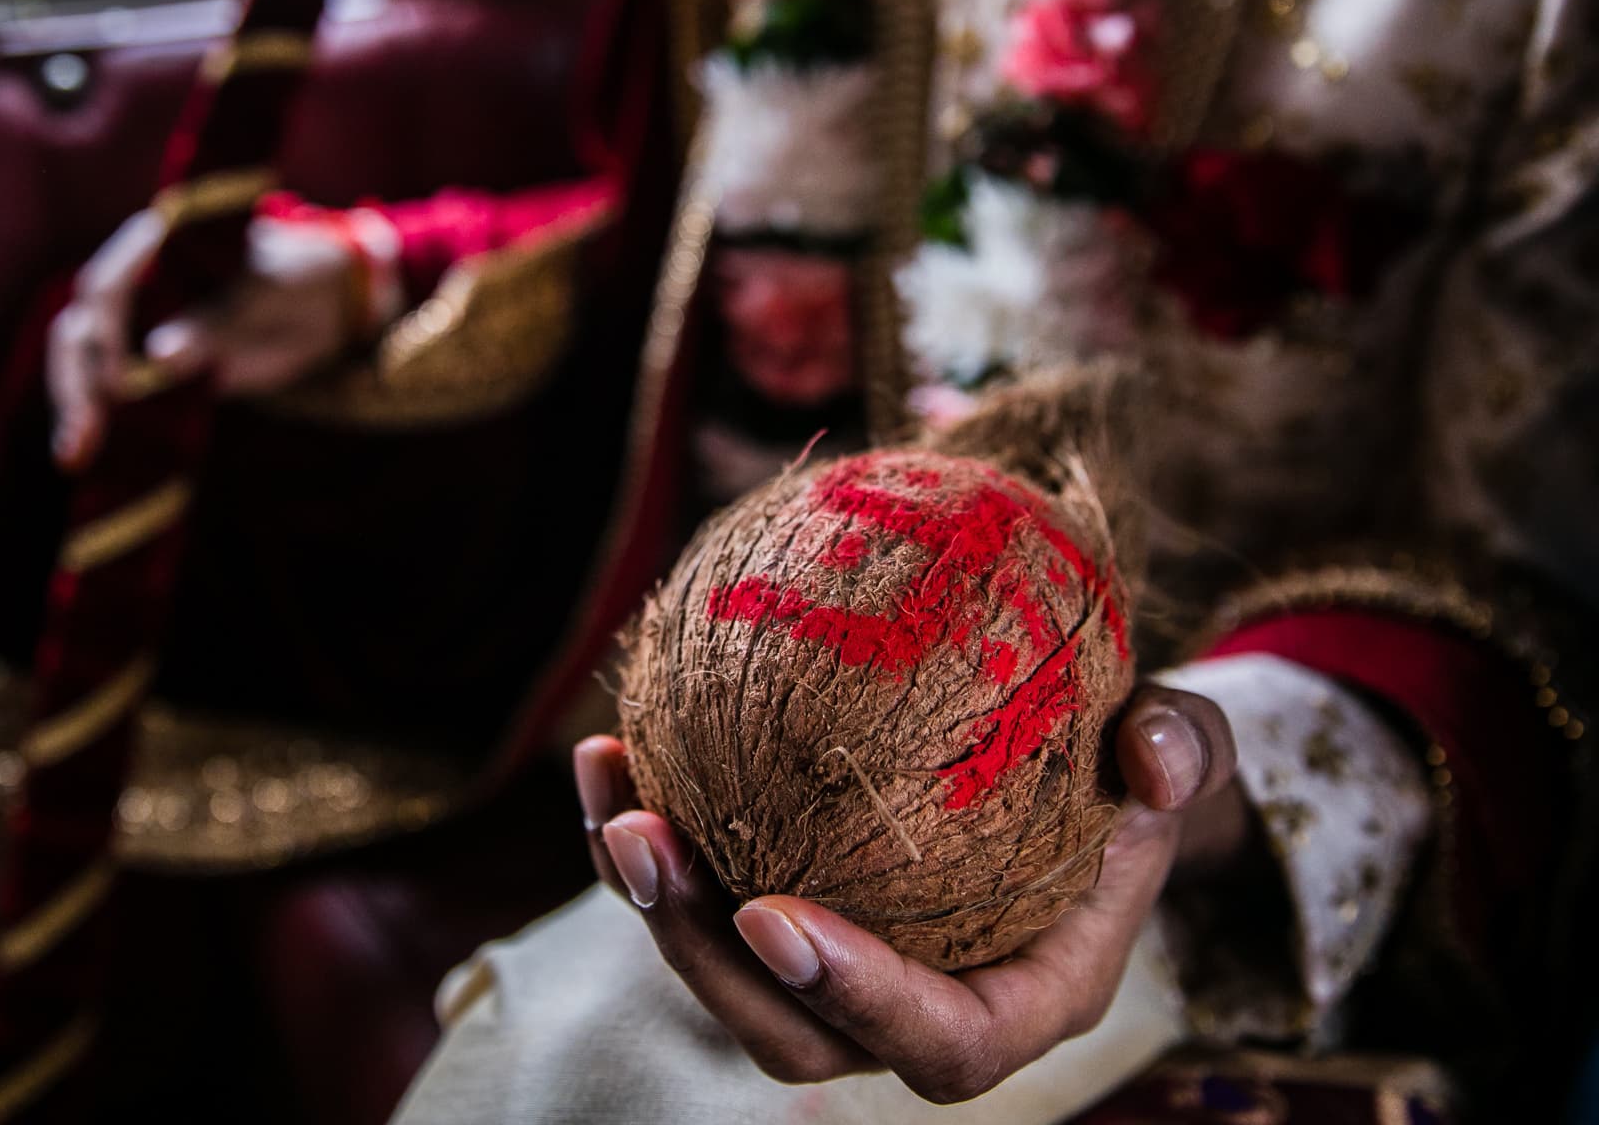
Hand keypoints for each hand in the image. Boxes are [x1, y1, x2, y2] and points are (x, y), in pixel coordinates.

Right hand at [48, 206, 382, 470]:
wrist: (327, 302)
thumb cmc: (294, 278)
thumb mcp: (264, 296)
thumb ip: (216, 323)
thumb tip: (159, 356)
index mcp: (155, 248)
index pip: (106, 287)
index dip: (104, 334)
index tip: (117, 382)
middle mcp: (134, 284)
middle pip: (81, 329)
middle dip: (76, 380)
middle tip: (83, 432)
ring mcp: (137, 326)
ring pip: (84, 362)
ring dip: (75, 405)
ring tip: (75, 453)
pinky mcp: (150, 366)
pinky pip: (111, 391)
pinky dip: (97, 419)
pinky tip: (82, 455)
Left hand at [573, 684, 1240, 1102]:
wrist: (1082, 783)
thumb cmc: (1131, 776)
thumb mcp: (1183, 752)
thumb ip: (1182, 753)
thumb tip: (1153, 754)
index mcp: (1018, 998)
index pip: (937, 1040)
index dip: (853, 996)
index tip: (775, 915)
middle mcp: (913, 1009)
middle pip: (790, 1033)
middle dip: (705, 953)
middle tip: (648, 840)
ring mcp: (840, 974)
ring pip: (726, 977)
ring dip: (652, 897)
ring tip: (608, 788)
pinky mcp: (786, 915)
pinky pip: (704, 903)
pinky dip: (646, 842)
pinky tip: (610, 754)